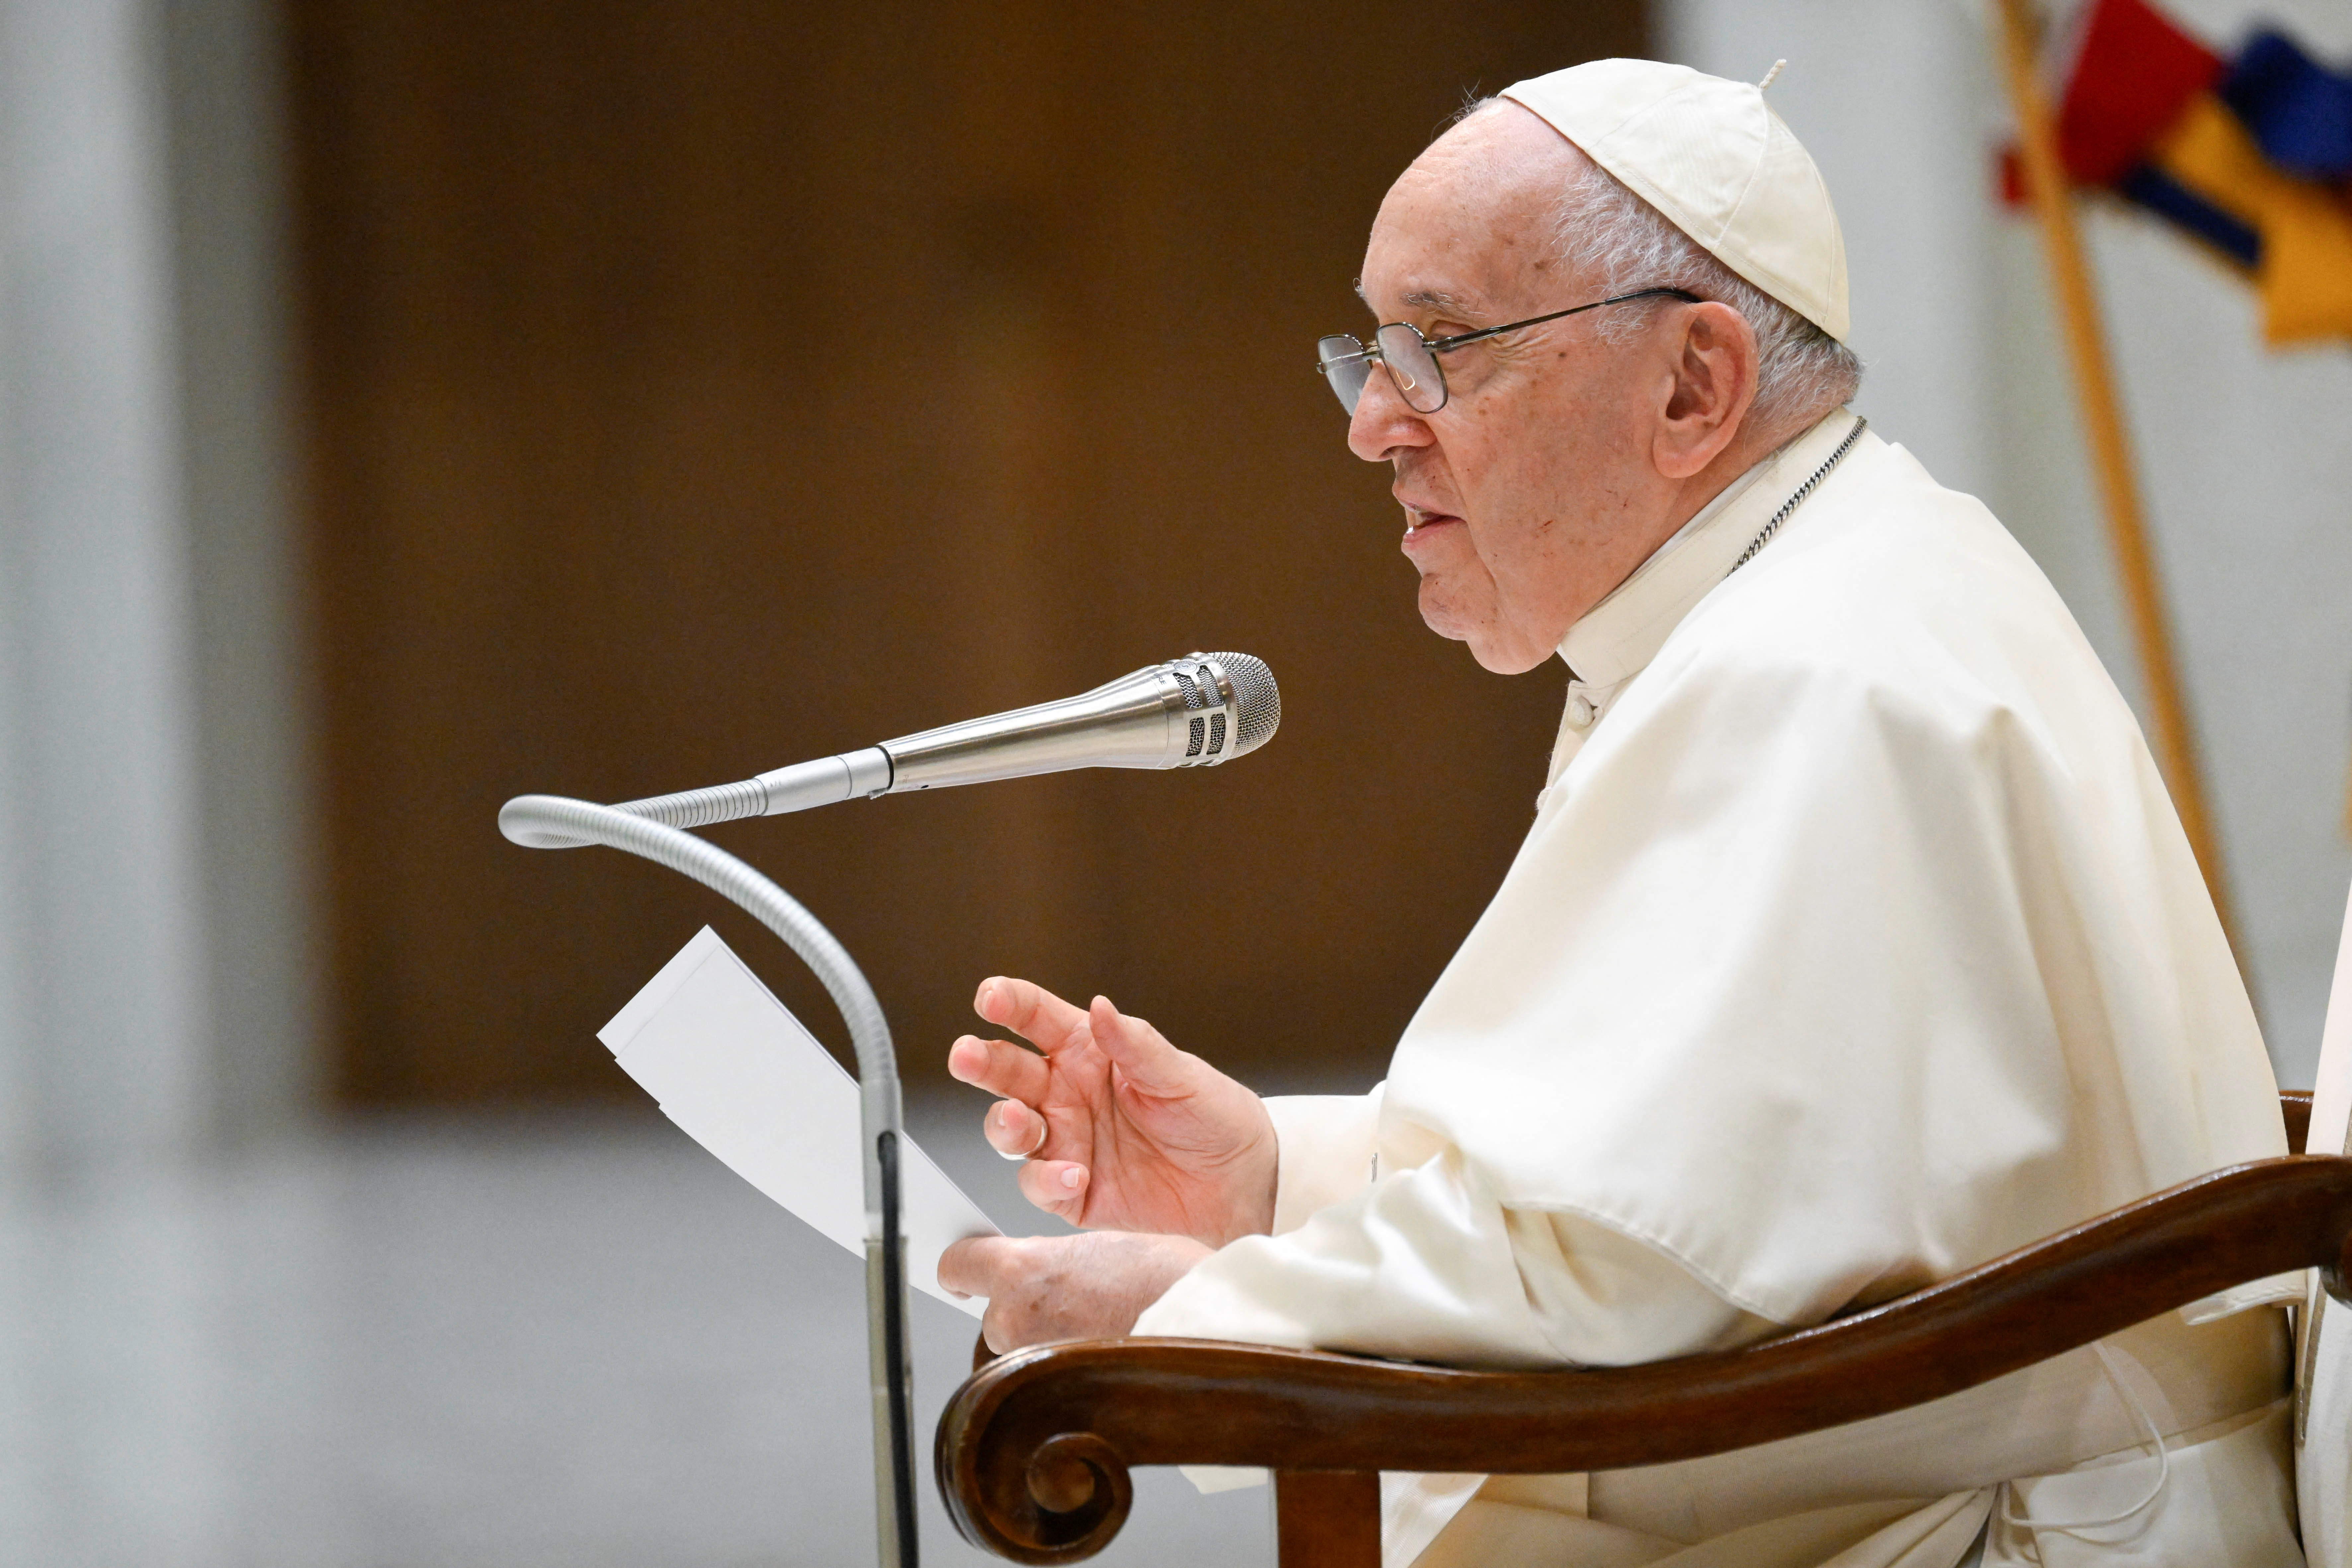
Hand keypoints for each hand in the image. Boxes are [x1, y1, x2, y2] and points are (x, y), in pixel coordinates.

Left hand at [940, 1231, 1211, 1354]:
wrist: (1209, 1328)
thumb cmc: (1171, 1279)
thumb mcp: (1108, 1245)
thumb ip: (1062, 1259)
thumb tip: (1050, 1272)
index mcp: (1024, 1270)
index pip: (958, 1265)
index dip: (965, 1266)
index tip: (968, 1271)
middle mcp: (1014, 1319)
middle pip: (993, 1314)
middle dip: (1024, 1309)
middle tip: (1072, 1302)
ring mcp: (1032, 1364)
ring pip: (1020, 1351)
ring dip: (1045, 1342)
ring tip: (1098, 1330)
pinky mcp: (1052, 1400)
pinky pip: (1044, 1381)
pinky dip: (1065, 1372)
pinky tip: (1103, 1356)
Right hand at [947, 978, 1275, 1245]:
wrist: (1241, 1185)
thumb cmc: (1213, 1116)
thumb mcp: (1181, 1075)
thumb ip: (1136, 1045)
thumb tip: (1101, 1007)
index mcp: (1089, 1052)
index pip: (1037, 1019)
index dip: (1009, 1003)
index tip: (989, 997)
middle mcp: (1066, 1094)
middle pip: (1007, 1071)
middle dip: (981, 1061)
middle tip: (967, 1054)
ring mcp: (1064, 1142)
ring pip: (1010, 1129)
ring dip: (1004, 1123)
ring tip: (1019, 1120)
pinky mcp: (1071, 1192)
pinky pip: (1040, 1184)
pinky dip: (1047, 1179)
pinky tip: (1073, 1174)